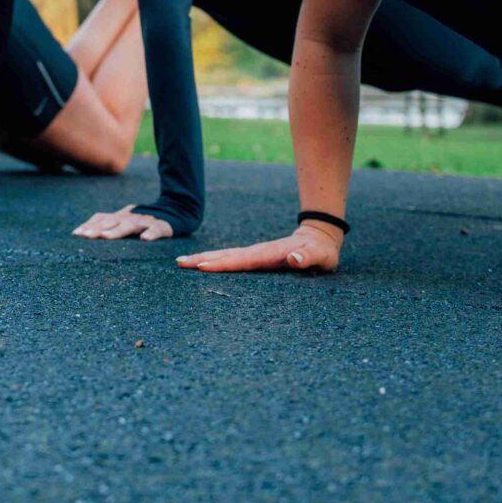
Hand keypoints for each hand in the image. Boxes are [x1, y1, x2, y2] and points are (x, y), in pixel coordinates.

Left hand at [74, 205, 175, 240]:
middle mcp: (130, 217)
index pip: (101, 218)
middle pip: (111, 221)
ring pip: (129, 225)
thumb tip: (81, 233)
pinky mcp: (161, 226)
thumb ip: (107, 225)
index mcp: (120, 217)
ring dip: (117, 231)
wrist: (174, 211)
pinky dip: (150, 234)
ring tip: (106, 237)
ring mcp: (145, 221)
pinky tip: (144, 239)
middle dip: (97, 229)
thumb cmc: (142, 221)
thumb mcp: (124, 221)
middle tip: (86, 236)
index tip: (76, 234)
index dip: (88, 225)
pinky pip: (155, 230)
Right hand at [177, 220, 344, 274]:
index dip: (223, 264)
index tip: (203, 266)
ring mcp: (255, 253)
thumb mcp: (321, 256)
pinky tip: (201, 264)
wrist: (318, 236)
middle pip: (227, 255)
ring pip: (226, 255)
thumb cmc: (321, 251)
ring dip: (204, 258)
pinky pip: (231, 258)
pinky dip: (214, 261)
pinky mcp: (254, 256)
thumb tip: (295, 259)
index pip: (243, 260)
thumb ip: (309, 257)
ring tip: (182, 262)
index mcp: (270, 254)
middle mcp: (258, 252)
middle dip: (203, 259)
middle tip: (180, 263)